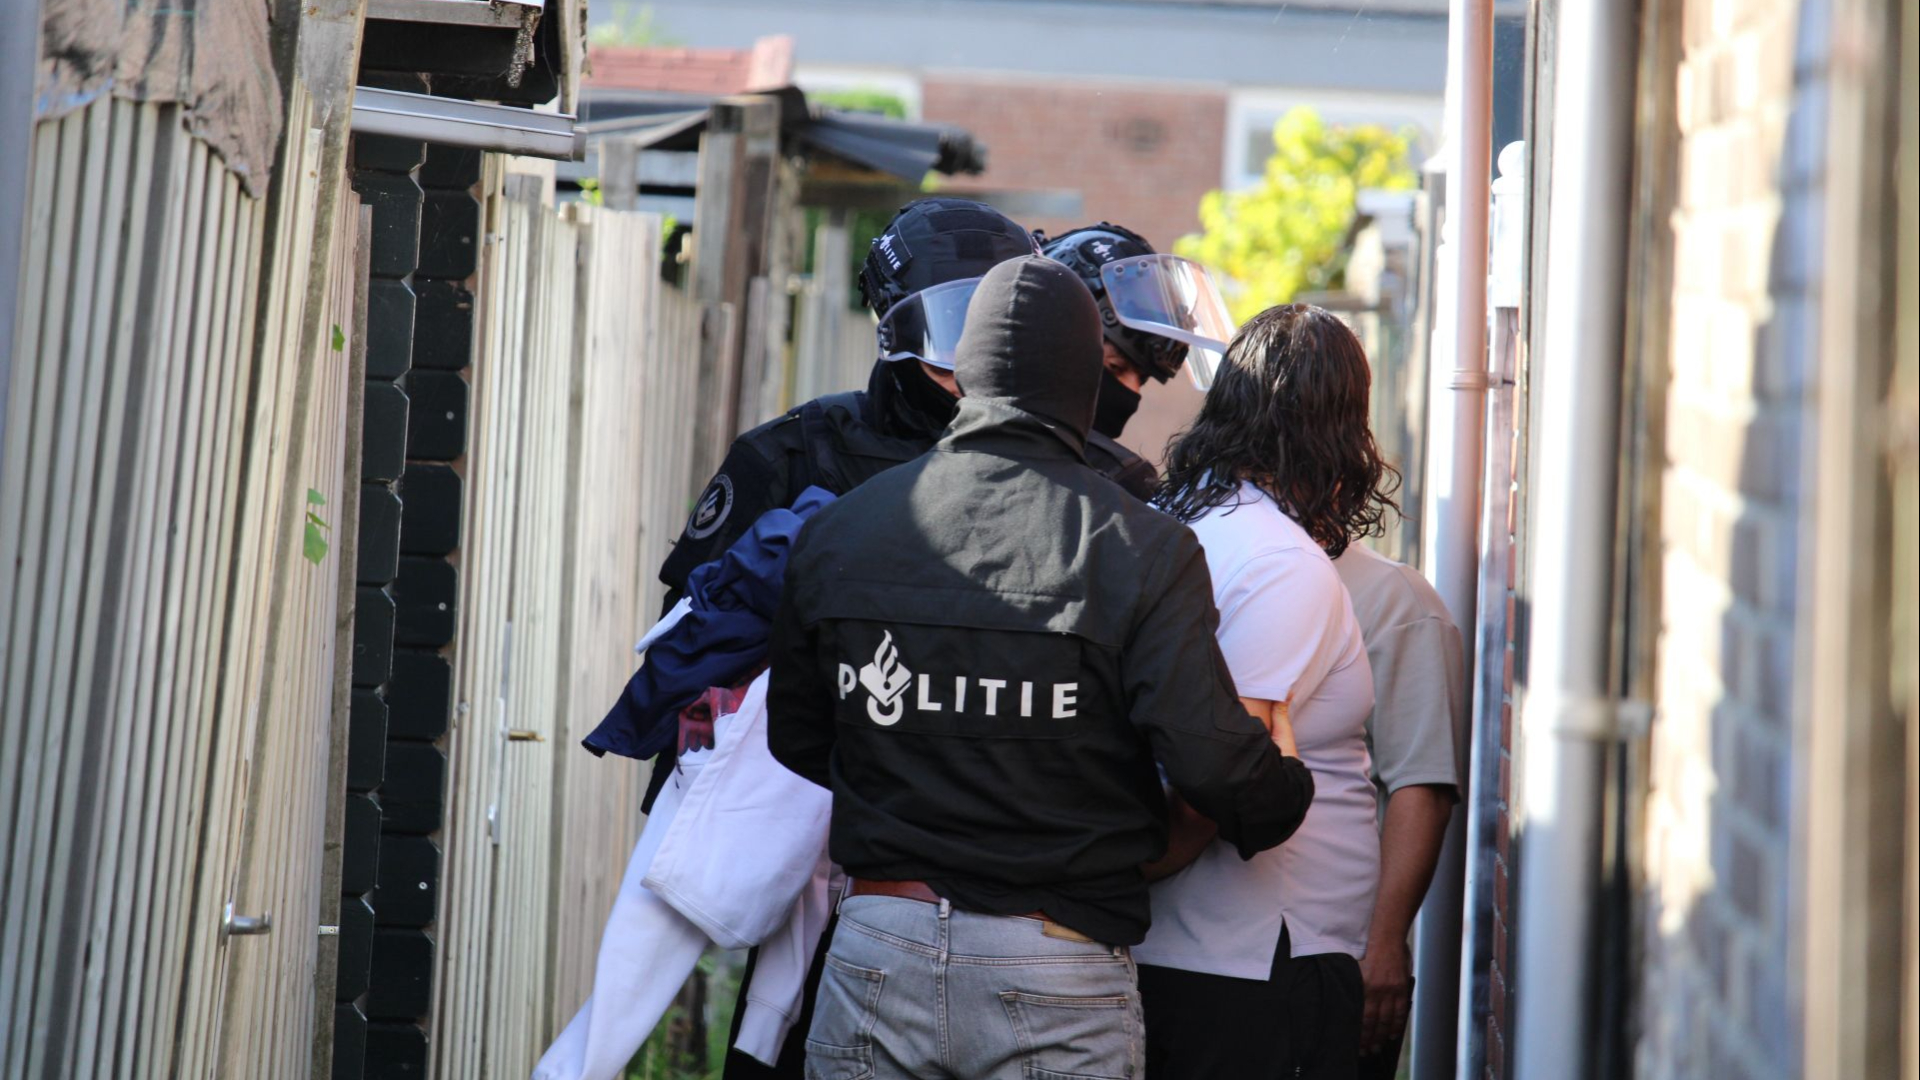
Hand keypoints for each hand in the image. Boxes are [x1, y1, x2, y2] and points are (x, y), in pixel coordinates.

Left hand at [1358, 936, 1412, 1055]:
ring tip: (1378, 1047)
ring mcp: (1391, 990)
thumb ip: (1352, 982)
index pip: (1361, 1016)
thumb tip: (1345, 997)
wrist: (1386, 936)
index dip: (1359, 1031)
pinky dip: (1397, 1024)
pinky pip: (1400, 1010)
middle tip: (1366, 1051)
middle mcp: (1377, 990)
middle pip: (1373, 1021)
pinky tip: (1393, 1034)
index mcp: (1363, 985)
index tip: (1355, 1043)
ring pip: (1387, 1019)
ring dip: (1382, 1036)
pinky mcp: (1401, 987)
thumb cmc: (1366, 948)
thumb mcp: (1354, 965)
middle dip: (1369, 1039)